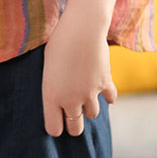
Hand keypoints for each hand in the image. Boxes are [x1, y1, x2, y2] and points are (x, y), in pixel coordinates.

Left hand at [42, 13, 116, 136]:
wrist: (81, 28)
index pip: (54, 129)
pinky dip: (107, 96)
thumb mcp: (46, 65)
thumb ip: (52, 85)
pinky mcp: (105, 84)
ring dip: (89, 107)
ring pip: (92, 114)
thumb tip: (57, 97)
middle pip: (75, 128)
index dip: (55, 127)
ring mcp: (90, 94)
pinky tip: (103, 91)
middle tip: (71, 118)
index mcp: (51, 96)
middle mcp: (71, 100)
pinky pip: (110, 99)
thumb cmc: (57, 42)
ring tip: (84, 97)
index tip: (56, 121)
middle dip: (73, 125)